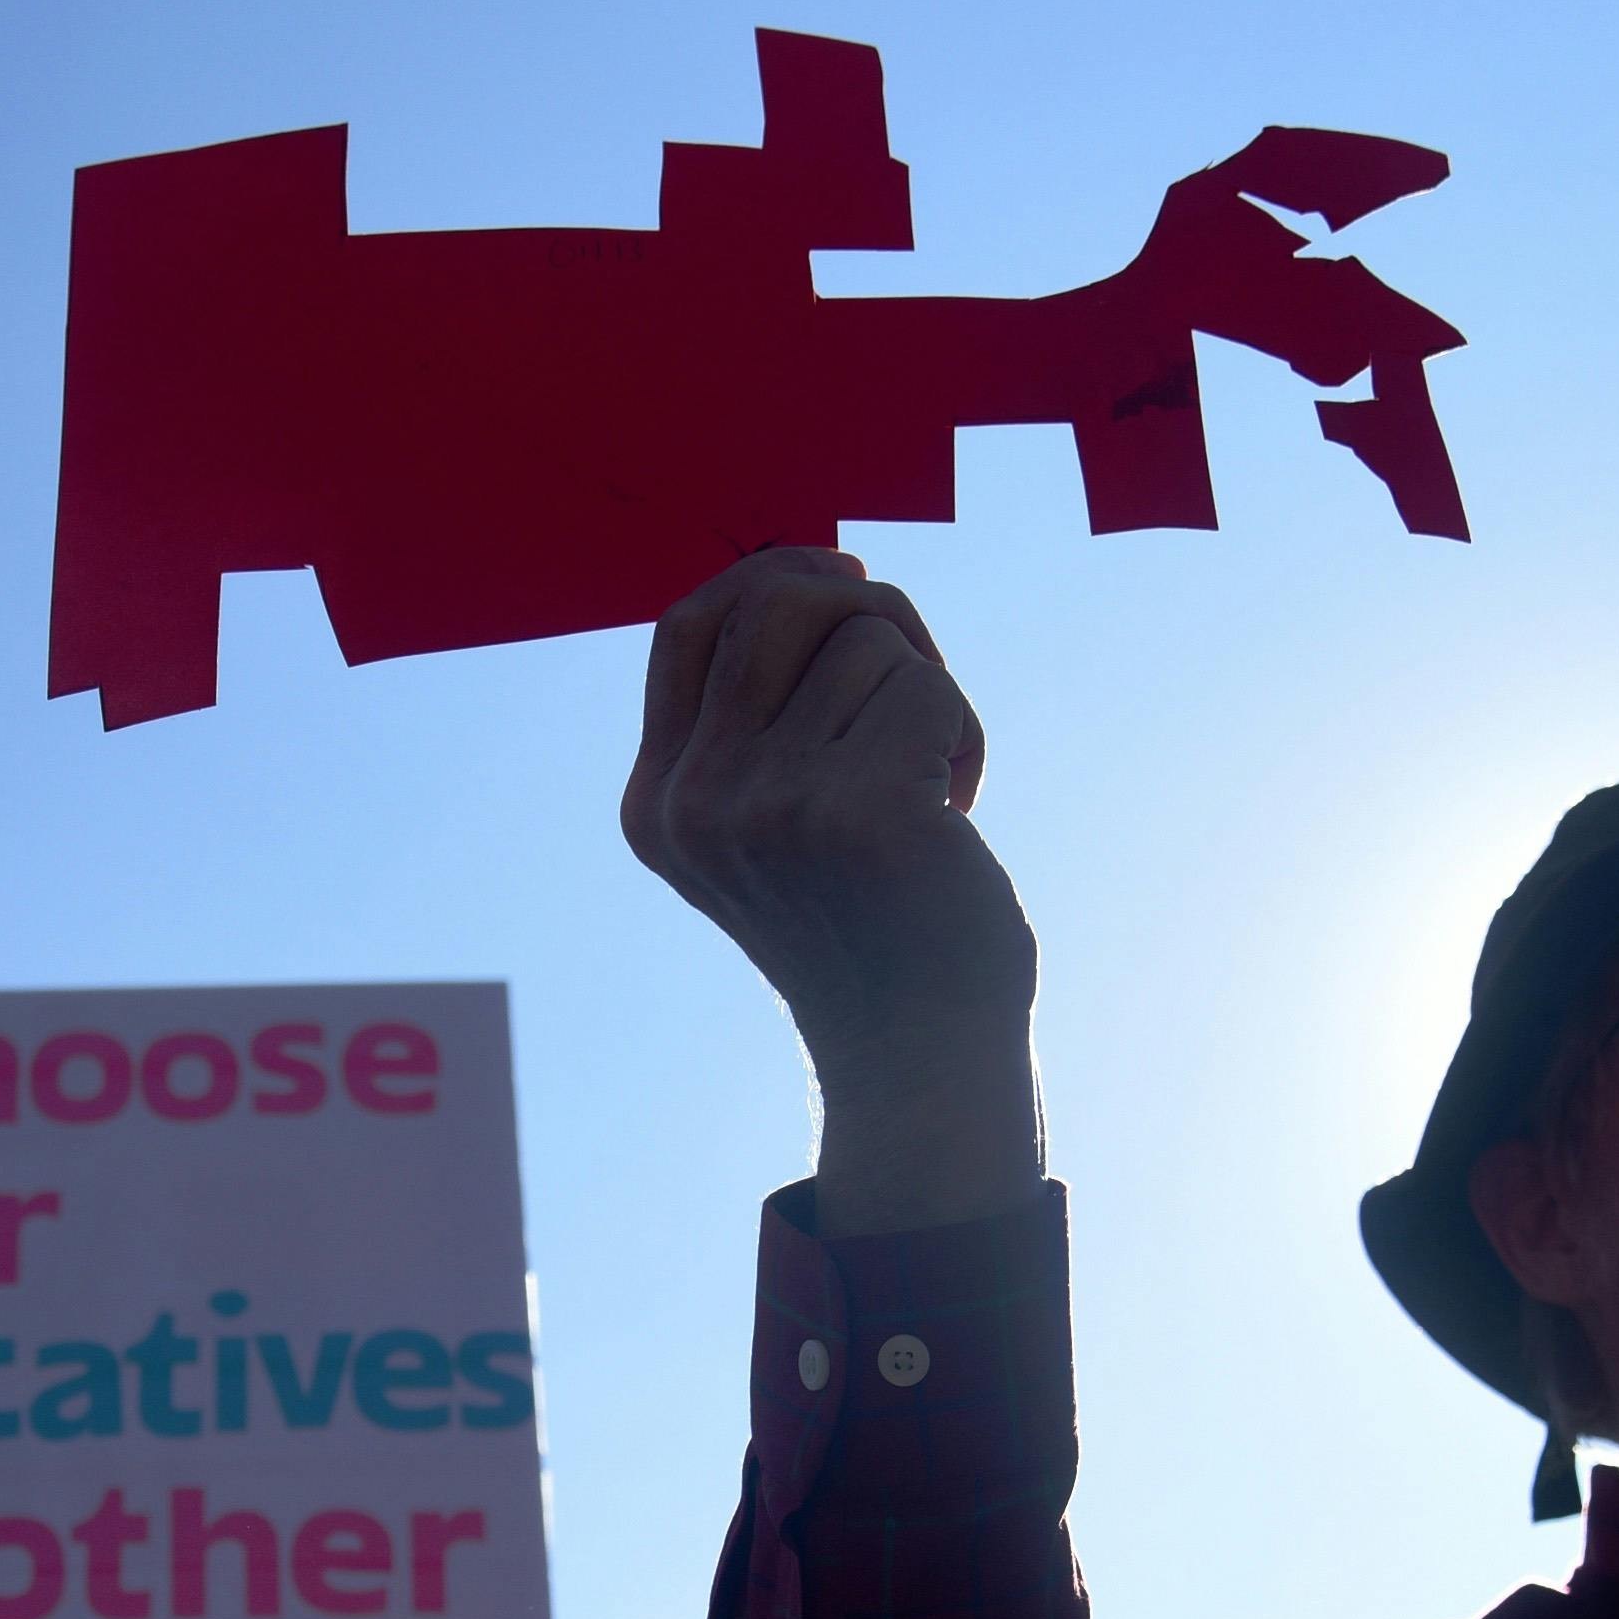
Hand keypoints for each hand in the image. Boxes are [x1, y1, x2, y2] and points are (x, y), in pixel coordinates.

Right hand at [620, 547, 1043, 1232]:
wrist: (921, 1052)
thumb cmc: (872, 917)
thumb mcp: (772, 815)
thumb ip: (758, 712)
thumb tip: (814, 566)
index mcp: (656, 804)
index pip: (687, 623)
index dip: (771, 576)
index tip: (847, 582)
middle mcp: (695, 803)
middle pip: (775, 600)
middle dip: (867, 608)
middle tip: (912, 677)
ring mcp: (769, 807)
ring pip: (866, 638)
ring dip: (927, 691)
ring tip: (931, 782)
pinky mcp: (857, 809)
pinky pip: (922, 683)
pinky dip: (962, 730)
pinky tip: (957, 807)